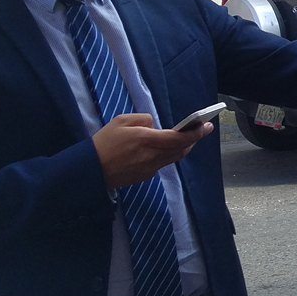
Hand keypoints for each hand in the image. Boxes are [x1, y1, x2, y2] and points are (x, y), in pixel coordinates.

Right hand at [93, 113, 208, 188]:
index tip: (206, 126)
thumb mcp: (121, 121)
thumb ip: (143, 120)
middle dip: (193, 139)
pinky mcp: (145, 176)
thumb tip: (156, 125)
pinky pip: (162, 163)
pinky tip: (166, 148)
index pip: (178, 138)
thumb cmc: (103, 142)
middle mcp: (151, 156)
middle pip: (181, 149)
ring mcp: (149, 168)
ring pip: (174, 157)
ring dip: (183, 147)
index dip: (195, 133)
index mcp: (145, 140)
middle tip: (200, 129)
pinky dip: (168, 154)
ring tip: (187, 137)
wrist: (90, 170)